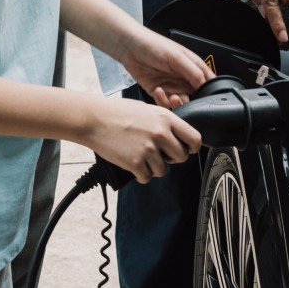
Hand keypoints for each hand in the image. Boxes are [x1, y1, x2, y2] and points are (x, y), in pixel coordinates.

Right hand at [79, 99, 203, 183]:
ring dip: (153, 167)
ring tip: (140, 156)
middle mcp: (160, 134)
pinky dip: (140, 174)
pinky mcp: (135, 162)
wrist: (94, 119)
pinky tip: (131, 162)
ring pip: (163, 171)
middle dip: (171, 159)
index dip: (192, 148)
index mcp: (166, 119)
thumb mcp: (147, 110)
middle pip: (181, 158)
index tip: (187, 150)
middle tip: (159, 155)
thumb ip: (164, 123)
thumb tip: (178, 137)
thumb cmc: (117, 112)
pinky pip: (147, 177)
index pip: (194, 139)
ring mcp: (148, 149)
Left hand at [122, 31, 215, 107]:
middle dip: (192, 102)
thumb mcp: (177, 57)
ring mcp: (172, 85)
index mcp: (193, 66)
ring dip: (178, 104)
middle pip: (195, 97)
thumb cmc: (153, 45)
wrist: (130, 47)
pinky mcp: (159, 92)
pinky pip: (165, 104)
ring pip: (181, 103)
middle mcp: (184, 77)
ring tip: (172, 97)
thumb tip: (205, 85)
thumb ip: (193, 72)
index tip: (204, 98)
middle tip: (185, 99)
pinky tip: (159, 91)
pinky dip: (163, 102)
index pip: (208, 82)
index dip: (208, 91)